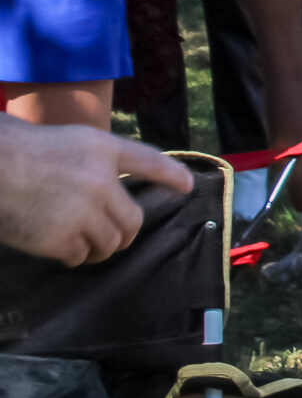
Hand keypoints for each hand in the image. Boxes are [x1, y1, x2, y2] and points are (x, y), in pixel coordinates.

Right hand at [0, 116, 193, 265]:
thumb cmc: (16, 150)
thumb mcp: (65, 141)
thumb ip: (91, 160)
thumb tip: (107, 186)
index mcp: (102, 149)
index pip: (149, 161)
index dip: (171, 175)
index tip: (188, 186)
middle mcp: (102, 181)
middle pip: (133, 219)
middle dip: (126, 233)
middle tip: (115, 238)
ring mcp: (84, 211)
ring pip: (111, 242)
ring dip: (101, 248)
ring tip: (86, 246)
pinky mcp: (62, 238)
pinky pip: (80, 256)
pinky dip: (74, 256)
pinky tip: (61, 248)